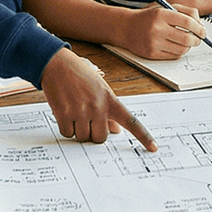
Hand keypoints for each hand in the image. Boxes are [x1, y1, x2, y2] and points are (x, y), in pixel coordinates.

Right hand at [40, 49, 156, 150]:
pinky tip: (65, 113)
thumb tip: (117, 131)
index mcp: (110, 100)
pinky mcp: (64, 113)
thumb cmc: (80, 75)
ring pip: (82, 137)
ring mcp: (81, 111)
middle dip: (93, 133)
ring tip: (74, 112)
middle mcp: (97, 106)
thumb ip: (110, 109)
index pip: (131, 121)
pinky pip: (67, 133)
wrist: (58, 64)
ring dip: (78, 130)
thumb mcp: (100, 89)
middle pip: (100, 138)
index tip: (153, 148)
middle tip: (86, 119)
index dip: (143, 136)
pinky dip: (66, 127)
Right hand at [123, 4, 205, 58]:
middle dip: (197, 40)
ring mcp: (153, 42)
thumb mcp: (167, 8)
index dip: (199, 28)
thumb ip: (186, 12)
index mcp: (161, 14)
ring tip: (186, 42)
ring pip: (182, 49)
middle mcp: (157, 28)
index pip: (187, 22)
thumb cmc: (151, 17)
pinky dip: (179, 52)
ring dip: (188, 47)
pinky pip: (173, 56)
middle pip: (187, 38)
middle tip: (198, 39)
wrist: (127, 28)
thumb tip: (201, 26)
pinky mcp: (151, 54)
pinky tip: (176, 46)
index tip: (203, 31)